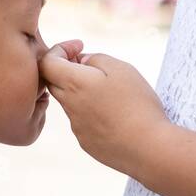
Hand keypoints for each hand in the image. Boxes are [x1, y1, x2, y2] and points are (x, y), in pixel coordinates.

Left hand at [39, 45, 169, 174]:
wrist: (149, 149)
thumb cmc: (137, 105)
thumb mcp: (121, 69)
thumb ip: (96, 59)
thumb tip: (81, 62)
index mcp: (74, 84)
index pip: (47, 62)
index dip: (59, 49)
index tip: (80, 47)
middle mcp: (69, 106)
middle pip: (55, 82)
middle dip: (68, 68)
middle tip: (91, 65)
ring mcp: (77, 127)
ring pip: (70, 102)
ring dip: (82, 92)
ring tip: (111, 92)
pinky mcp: (86, 143)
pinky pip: (82, 122)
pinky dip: (93, 113)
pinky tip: (116, 115)